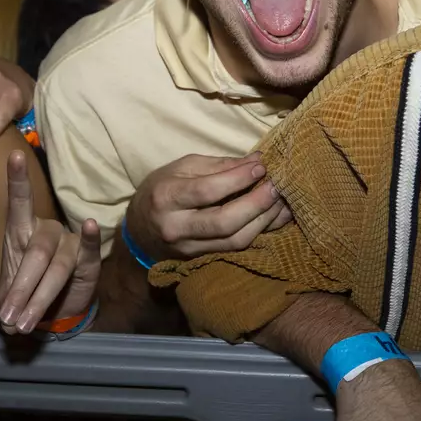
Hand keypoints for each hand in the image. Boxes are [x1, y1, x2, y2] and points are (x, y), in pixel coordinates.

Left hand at [0, 150, 101, 334]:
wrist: (55, 311)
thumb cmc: (26, 290)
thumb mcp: (9, 293)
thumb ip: (8, 300)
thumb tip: (8, 321)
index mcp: (21, 231)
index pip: (19, 201)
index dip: (17, 179)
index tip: (14, 156)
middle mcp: (45, 231)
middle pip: (35, 253)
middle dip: (21, 288)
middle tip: (9, 317)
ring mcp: (68, 242)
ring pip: (55, 265)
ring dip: (38, 297)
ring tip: (24, 323)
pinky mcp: (88, 259)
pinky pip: (88, 249)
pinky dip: (89, 237)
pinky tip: (89, 225)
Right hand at [126, 154, 292, 262]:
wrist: (139, 232)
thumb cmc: (161, 190)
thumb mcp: (182, 168)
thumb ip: (219, 165)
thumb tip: (256, 161)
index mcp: (165, 197)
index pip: (206, 190)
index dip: (237, 179)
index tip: (261, 167)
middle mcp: (176, 227)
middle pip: (224, 222)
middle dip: (256, 204)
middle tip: (276, 187)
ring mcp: (189, 249)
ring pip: (235, 241)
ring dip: (264, 221)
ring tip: (281, 202)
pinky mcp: (202, 260)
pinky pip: (237, 249)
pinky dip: (260, 232)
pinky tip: (275, 218)